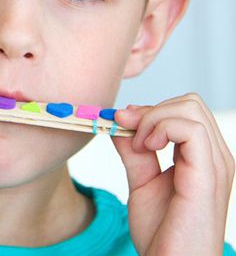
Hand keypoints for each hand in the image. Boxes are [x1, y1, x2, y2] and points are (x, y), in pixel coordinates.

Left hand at [112, 93, 234, 255]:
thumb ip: (133, 151)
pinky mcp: (208, 175)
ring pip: (190, 107)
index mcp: (202, 157)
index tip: (122, 125)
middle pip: (189, 103)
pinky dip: (161, 128)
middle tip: (131, 137)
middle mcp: (215, 156)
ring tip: (140, 146)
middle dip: (151, 110)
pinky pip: (191, 129)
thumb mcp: (141, 182)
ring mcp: (216, 164)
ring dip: (154, 118)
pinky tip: (147, 148)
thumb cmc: (162, 232)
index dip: (149, 111)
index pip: (182, 109)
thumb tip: (120, 119)